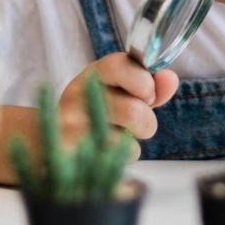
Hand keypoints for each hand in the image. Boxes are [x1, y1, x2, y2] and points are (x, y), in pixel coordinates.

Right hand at [59, 53, 179, 159]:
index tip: (147, 93)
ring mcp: (70, 126)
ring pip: (125, 139)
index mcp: (93, 74)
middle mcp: (78, 96)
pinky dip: (123, 156)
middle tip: (138, 120)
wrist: (55, 138)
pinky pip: (115, 159)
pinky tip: (109, 149)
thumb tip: (169, 79)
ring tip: (122, 134)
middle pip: (133, 111)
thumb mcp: (124, 91)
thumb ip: (151, 84)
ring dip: (134, 141)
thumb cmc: (100, 109)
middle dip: (147, 120)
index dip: (144, 82)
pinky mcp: (71, 153)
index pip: (119, 65)